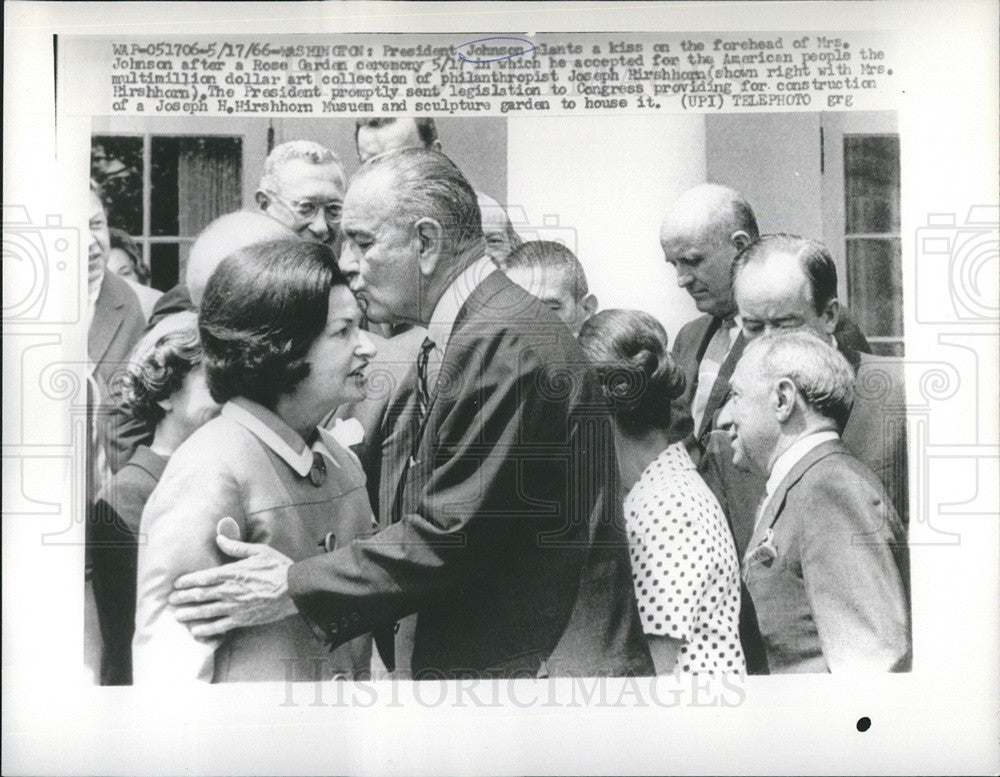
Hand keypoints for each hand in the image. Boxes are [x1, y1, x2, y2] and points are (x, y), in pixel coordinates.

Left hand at [167, 519, 298, 638]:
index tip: (176, 583)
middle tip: (171, 601)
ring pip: (206, 612)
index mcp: (232, 572)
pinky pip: (220, 626)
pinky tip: (196, 631)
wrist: (294, 589)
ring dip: (190, 614)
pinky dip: (206, 630)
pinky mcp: (242, 619)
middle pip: (200, 596)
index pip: (203, 577)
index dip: (187, 581)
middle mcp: (230, 591)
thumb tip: (219, 538)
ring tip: (178, 616)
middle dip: (183, 598)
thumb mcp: (258, 551)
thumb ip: (236, 546)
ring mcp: (235, 607)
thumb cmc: (278, 568)